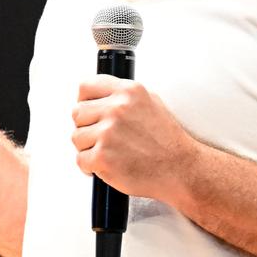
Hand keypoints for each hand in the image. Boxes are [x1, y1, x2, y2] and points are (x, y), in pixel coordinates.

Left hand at [71, 75, 197, 201]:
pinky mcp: (103, 157)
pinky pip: (81, 160)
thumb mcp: (151, 102)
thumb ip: (123, 96)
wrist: (180, 168)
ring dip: (88, 148)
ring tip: (109, 152)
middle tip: (101, 137)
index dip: (84, 101)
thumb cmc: (167, 140)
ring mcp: (108, 133)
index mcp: (128, 92)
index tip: (89, 112)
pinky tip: (107, 165)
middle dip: (87, 127)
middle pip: (77, 113)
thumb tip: (99, 96)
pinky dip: (91, 167)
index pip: (86, 87)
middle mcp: (117, 109)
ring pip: (76, 137)